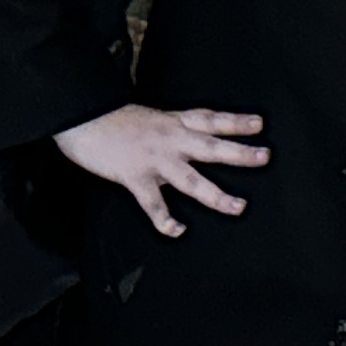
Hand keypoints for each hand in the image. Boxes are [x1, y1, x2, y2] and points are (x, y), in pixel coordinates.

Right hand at [54, 103, 266, 238]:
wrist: (80, 115)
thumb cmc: (109, 117)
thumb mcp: (146, 116)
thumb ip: (166, 127)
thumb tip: (179, 136)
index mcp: (172, 122)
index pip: (210, 119)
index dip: (235, 121)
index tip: (259, 125)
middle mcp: (170, 139)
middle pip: (211, 146)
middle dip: (239, 153)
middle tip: (265, 157)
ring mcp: (155, 159)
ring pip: (193, 180)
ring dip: (217, 195)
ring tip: (239, 206)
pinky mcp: (135, 176)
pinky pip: (154, 203)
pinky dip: (165, 219)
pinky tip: (177, 231)